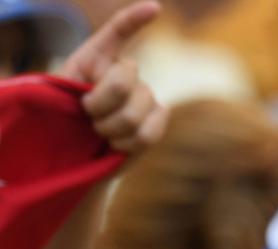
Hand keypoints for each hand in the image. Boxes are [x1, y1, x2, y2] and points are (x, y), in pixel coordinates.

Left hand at [58, 1, 166, 152]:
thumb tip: (117, 88)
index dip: (135, 19)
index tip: (154, 8)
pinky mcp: (157, 122)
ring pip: (134, 114)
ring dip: (109, 128)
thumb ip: (81, 86)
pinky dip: (128, 144)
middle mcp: (128, 73)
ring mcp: (146, 97)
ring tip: (99, 131)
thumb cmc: (63, 115)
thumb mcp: (58, 94)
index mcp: (98, 57)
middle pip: (121, 84)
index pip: (119, 31)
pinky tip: (117, 144)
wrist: (77, 144)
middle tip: (86, 115)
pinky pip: (148, 133)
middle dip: (97, 106)